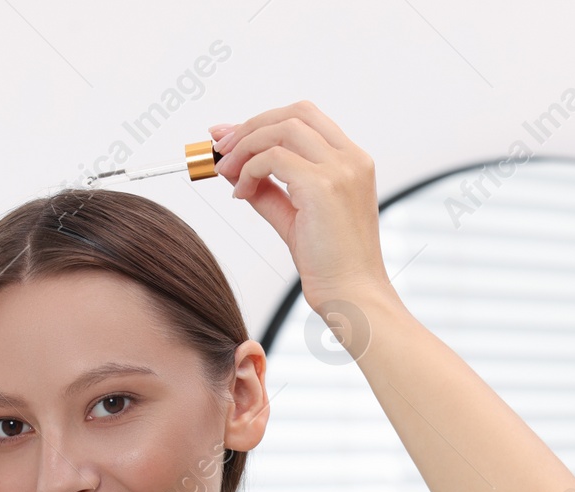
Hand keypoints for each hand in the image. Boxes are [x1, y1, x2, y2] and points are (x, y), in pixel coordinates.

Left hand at [209, 100, 397, 314]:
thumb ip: (267, 188)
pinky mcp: (323, 186)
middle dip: (251, 125)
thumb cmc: (330, 263)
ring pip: (282, 129)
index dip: (263, 121)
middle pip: (294, 114)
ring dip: (246, 146)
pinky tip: (241, 193)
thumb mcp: (293, 216)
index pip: (305, 118)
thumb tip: (233, 168)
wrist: (352, 295)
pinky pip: (273, 158)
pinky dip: (249, 170)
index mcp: (351, 160)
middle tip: (222, 149)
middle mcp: (351, 158)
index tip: (230, 136)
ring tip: (227, 172)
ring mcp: (340, 169)